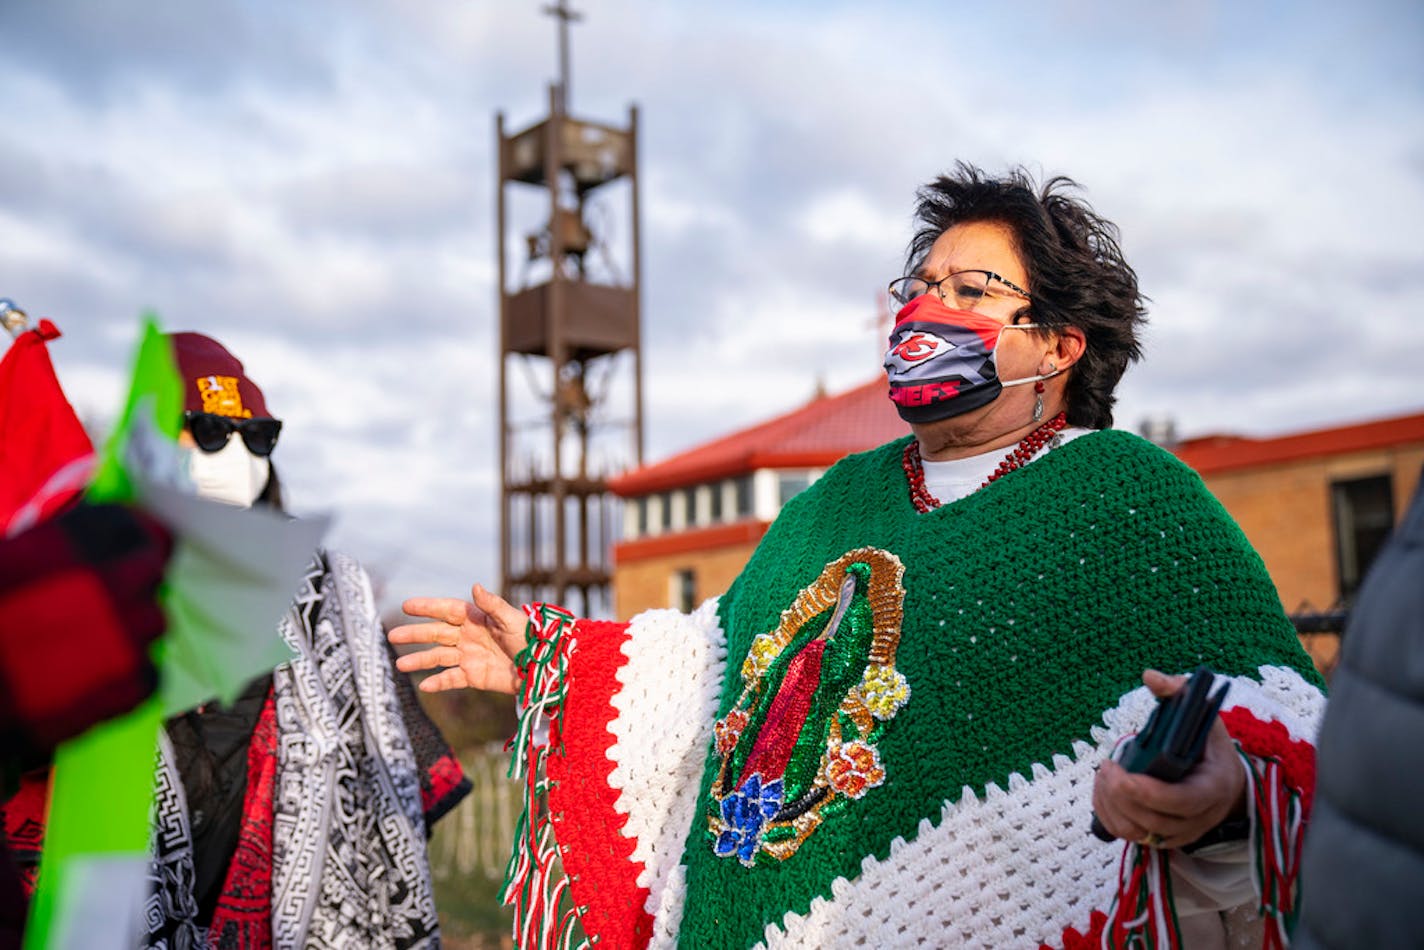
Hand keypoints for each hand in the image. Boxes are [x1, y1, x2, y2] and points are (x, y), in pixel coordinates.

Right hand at [388, 584, 527, 694]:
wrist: (543, 668)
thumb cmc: (532, 639)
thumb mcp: (513, 620)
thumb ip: (493, 604)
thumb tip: (475, 586)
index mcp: (477, 618)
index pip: (446, 610)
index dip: (427, 607)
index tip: (406, 606)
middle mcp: (468, 636)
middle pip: (436, 633)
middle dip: (415, 634)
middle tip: (392, 636)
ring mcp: (469, 656)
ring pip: (438, 657)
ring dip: (419, 660)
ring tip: (399, 665)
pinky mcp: (473, 676)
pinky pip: (451, 679)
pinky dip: (438, 683)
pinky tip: (423, 686)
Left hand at [1092, 669, 1246, 849]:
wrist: (1223, 780)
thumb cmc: (1208, 743)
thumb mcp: (1202, 714)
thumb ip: (1179, 692)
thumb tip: (1150, 676)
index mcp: (1214, 786)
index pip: (1183, 801)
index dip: (1150, 793)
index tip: (1122, 775)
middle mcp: (1200, 817)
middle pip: (1154, 820)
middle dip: (1121, 794)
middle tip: (1107, 766)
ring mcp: (1181, 833)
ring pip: (1136, 832)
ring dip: (1110, 804)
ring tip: (1104, 774)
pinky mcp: (1163, 839)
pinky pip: (1128, 835)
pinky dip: (1107, 814)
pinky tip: (1103, 790)